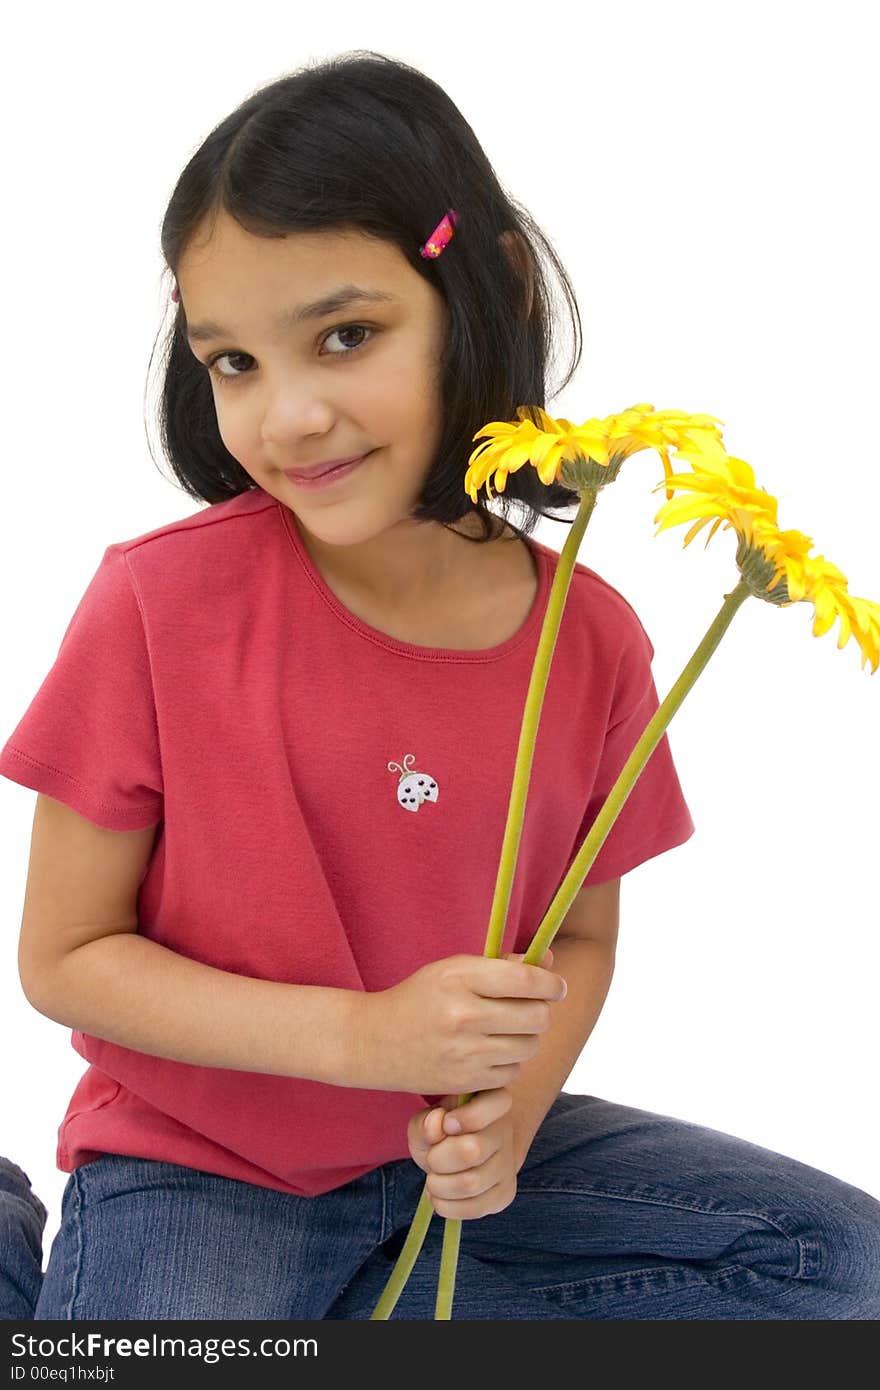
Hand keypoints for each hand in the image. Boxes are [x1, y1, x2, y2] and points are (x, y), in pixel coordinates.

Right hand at [371, 945, 563, 1095]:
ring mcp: (464, 1053)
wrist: (373, 1041)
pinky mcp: (463, 1082)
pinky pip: (511, 1073)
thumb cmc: (420, 998)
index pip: (526, 979)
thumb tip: (550, 961)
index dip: (551, 984)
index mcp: (460, 978)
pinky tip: (490, 1052)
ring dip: (526, 1039)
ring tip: (507, 1030)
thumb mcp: (453, 970)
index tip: (556, 987)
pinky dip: (509, 1063)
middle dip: (541, 1012)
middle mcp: (464, 1015)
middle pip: (537, 1017)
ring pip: (529, 1047)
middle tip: (531, 1009)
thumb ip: (502, 965)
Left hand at [407, 1085, 519, 1220]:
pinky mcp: (506, 1194)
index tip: (446, 1124)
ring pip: (470, 1184)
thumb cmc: (441, 1131)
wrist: (460, 1153)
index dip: (465, 1117)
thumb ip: (426, 1121)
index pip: (495, 1104)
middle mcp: (506, 1131)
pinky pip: (474, 1209)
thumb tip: (436, 1123)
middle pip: (472, 1151)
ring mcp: (508, 1165)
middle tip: (432, 1157)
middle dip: (438, 1159)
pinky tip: (440, 1195)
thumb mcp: (427, 1119)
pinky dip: (446, 1206)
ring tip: (433, 1178)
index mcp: (493, 1101)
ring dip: (439, 1186)